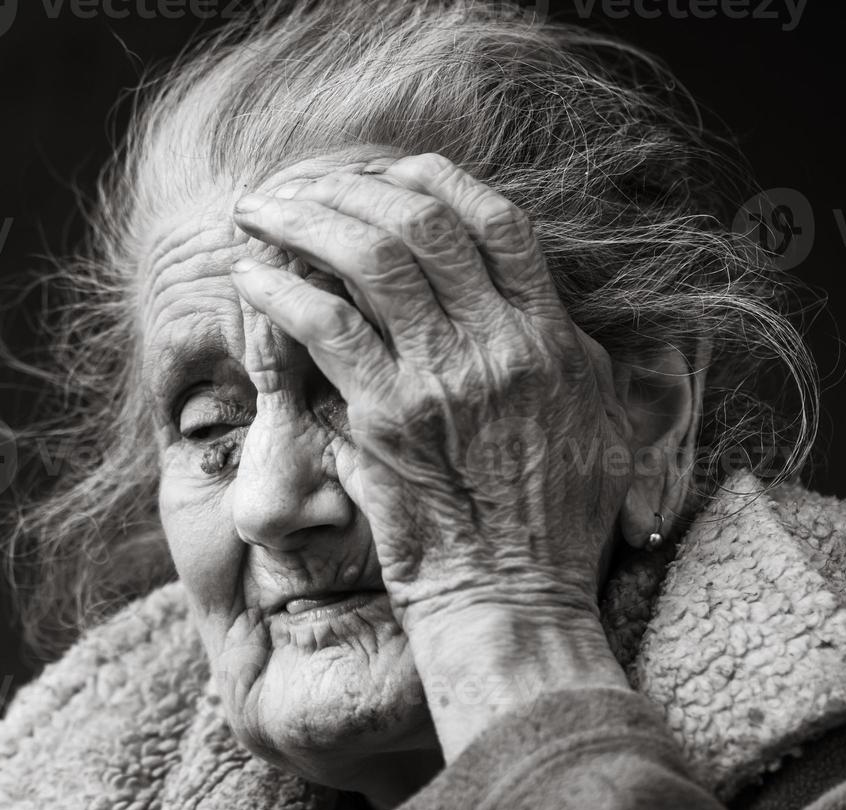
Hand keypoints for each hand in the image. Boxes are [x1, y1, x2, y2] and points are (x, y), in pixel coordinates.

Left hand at [230, 154, 632, 753]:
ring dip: (305, 220)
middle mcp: (502, 345)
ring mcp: (444, 378)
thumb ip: (564, 354)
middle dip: (352, 185)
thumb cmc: (553, 527)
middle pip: (423, 222)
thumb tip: (525, 303)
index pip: (495, 222)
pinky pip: (325, 327)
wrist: (515, 602)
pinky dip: (281, 290)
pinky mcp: (389, 419)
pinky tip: (249, 273)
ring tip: (259, 208)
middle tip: (301, 180)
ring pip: (369, 257)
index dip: (436, 180)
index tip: (389, 171)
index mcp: (553, 339)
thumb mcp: (596, 425)